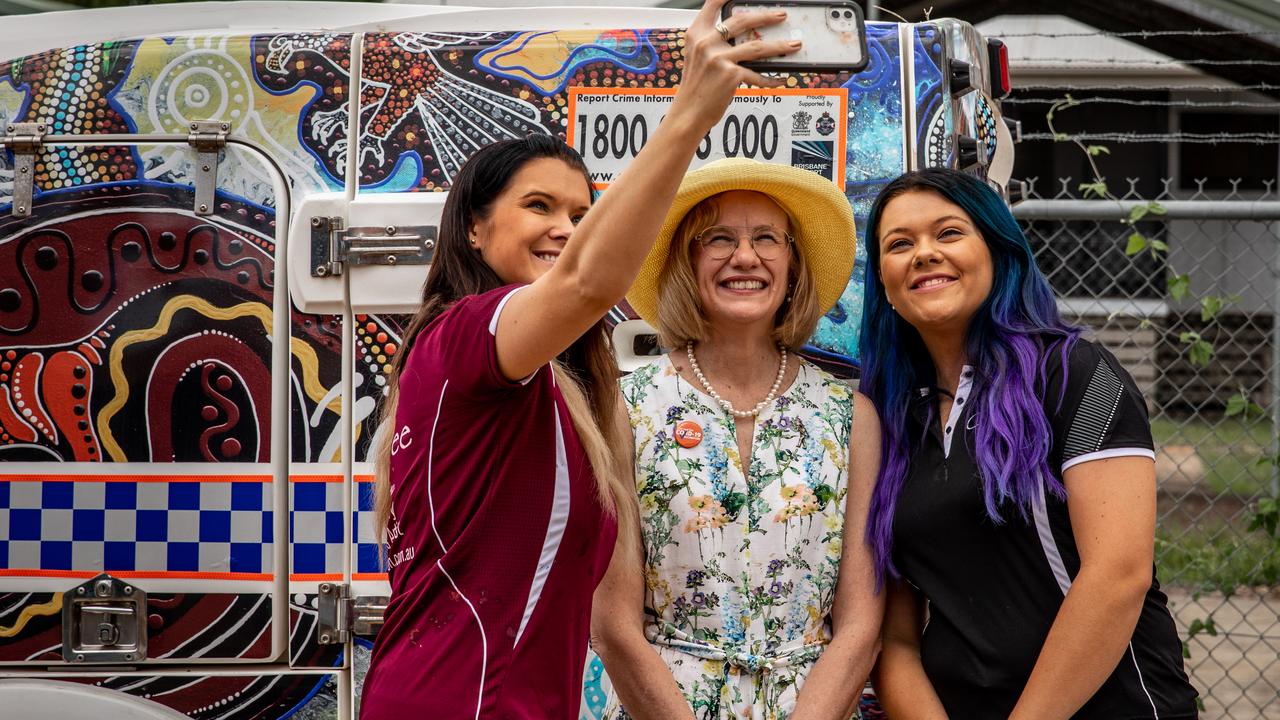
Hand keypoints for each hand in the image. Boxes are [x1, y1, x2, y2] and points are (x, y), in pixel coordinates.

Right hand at [670, 0, 800, 133]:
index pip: (712, 4)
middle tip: (781, 15)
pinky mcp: (730, 75)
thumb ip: (713, 42)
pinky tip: (780, 79)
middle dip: (766, 16)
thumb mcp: (697, 58)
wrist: (688, 113)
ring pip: (757, 47)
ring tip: (794, 45)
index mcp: (696, 34)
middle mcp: (706, 43)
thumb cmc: (695, 88)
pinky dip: (771, 78)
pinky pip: (757, 74)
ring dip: (780, 46)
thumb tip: (743, 36)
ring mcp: (719, 58)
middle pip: (742, 21)